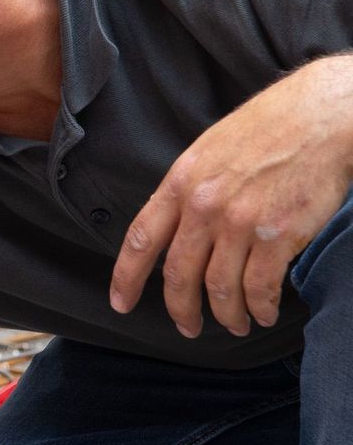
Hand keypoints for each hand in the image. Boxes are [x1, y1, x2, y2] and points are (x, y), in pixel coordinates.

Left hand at [111, 57, 352, 337]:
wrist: (324, 116)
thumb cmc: (270, 127)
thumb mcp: (210, 149)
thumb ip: (190, 189)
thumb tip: (178, 228)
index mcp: (180, 182)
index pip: (142, 239)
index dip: (126, 278)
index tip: (120, 304)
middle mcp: (204, 206)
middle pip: (178, 274)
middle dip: (180, 309)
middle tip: (187, 328)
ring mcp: (240, 222)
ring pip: (219, 288)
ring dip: (225, 315)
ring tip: (233, 325)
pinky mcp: (279, 236)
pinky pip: (259, 287)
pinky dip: (259, 308)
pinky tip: (262, 314)